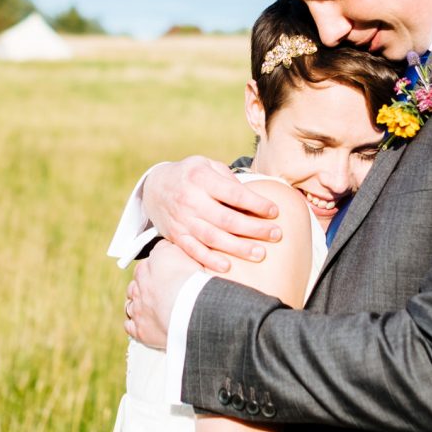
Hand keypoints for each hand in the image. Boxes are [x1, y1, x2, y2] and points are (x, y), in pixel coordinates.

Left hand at [124, 240, 202, 349]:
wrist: (192, 309)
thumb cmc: (191, 280)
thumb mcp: (182, 252)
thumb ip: (168, 247)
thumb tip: (163, 245)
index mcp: (146, 268)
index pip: (145, 266)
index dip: (153, 271)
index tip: (162, 274)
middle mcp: (138, 288)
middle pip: (135, 286)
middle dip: (144, 288)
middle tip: (159, 293)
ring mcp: (137, 309)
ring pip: (130, 305)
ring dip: (138, 306)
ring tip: (151, 309)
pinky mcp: (140, 330)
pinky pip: (130, 327)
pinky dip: (135, 324)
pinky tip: (145, 324)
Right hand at [144, 158, 280, 272]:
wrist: (155, 187)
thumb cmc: (191, 175)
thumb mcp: (208, 165)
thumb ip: (229, 180)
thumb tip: (255, 199)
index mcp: (200, 178)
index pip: (233, 194)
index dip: (256, 204)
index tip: (274, 211)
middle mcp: (190, 199)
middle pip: (227, 219)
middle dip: (254, 229)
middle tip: (276, 235)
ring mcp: (182, 219)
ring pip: (212, 237)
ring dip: (238, 248)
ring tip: (260, 254)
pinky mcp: (176, 235)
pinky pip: (193, 250)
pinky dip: (209, 260)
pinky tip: (227, 266)